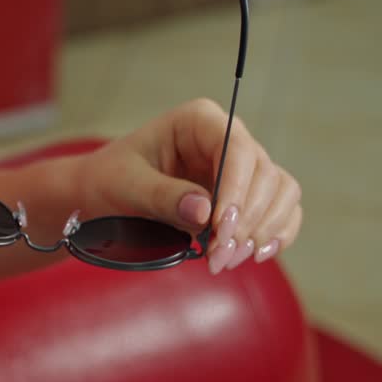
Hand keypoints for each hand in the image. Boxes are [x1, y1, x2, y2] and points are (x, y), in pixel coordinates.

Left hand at [77, 98, 301, 273]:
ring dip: (262, 230)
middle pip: (265, 174)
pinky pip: (280, 211)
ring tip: (227, 260)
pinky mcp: (244, 196)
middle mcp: (227, 139)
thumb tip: (205, 212)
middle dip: (246, 220)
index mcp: (198, 122)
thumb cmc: (108, 181)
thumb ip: (164, 196)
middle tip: (218, 256)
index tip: (221, 227)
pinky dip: (276, 233)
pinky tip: (256, 254)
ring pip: (281, 192)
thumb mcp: (126, 186)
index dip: (237, 190)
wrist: (100, 198)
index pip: (238, 149)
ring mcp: (240, 169)